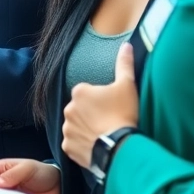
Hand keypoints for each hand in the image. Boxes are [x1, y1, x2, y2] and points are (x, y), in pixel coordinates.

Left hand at [62, 43, 138, 168]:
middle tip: (109, 122)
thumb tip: (126, 45)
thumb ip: (124, 64)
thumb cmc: (123, 114)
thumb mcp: (127, 86)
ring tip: (104, 135)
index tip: (112, 107)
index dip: (101, 100)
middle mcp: (68, 108)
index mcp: (79, 91)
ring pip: (76, 126)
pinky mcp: (68, 147)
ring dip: (86, 129)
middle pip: (81, 109)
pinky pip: (73, 144)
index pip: (88, 93)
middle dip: (91, 114)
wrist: (120, 148)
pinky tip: (96, 146)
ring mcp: (66, 128)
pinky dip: (82, 145)